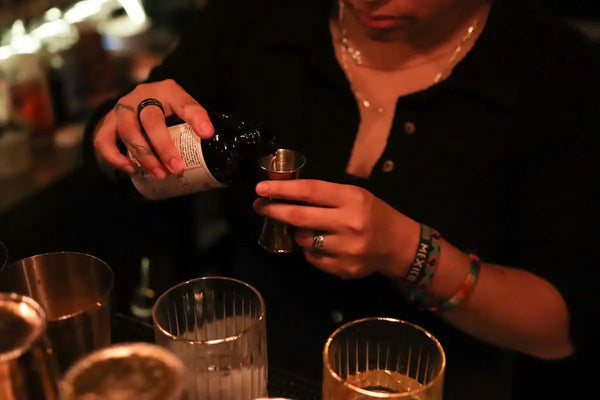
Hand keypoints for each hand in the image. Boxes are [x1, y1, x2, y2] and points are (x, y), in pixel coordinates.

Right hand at [93, 79, 213, 178]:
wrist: (140, 101)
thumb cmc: (166, 108)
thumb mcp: (183, 109)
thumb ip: (194, 121)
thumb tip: (208, 138)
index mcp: (167, 91)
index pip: (183, 102)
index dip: (195, 118)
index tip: (207, 134)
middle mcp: (141, 96)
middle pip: (151, 121)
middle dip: (164, 148)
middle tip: (177, 168)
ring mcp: (122, 109)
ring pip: (128, 132)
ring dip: (144, 156)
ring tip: (159, 174)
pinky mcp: (107, 122)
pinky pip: (104, 140)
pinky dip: (115, 157)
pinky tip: (132, 170)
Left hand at [253, 180, 419, 278]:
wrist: (399, 245)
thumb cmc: (374, 214)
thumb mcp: (355, 195)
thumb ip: (326, 196)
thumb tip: (286, 194)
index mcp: (352, 199)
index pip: (309, 191)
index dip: (282, 189)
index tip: (260, 187)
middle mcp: (349, 223)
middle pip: (300, 217)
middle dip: (275, 210)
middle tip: (259, 206)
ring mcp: (346, 249)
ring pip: (304, 240)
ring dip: (298, 233)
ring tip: (309, 229)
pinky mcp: (344, 269)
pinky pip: (313, 258)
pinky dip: (311, 250)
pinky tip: (323, 245)